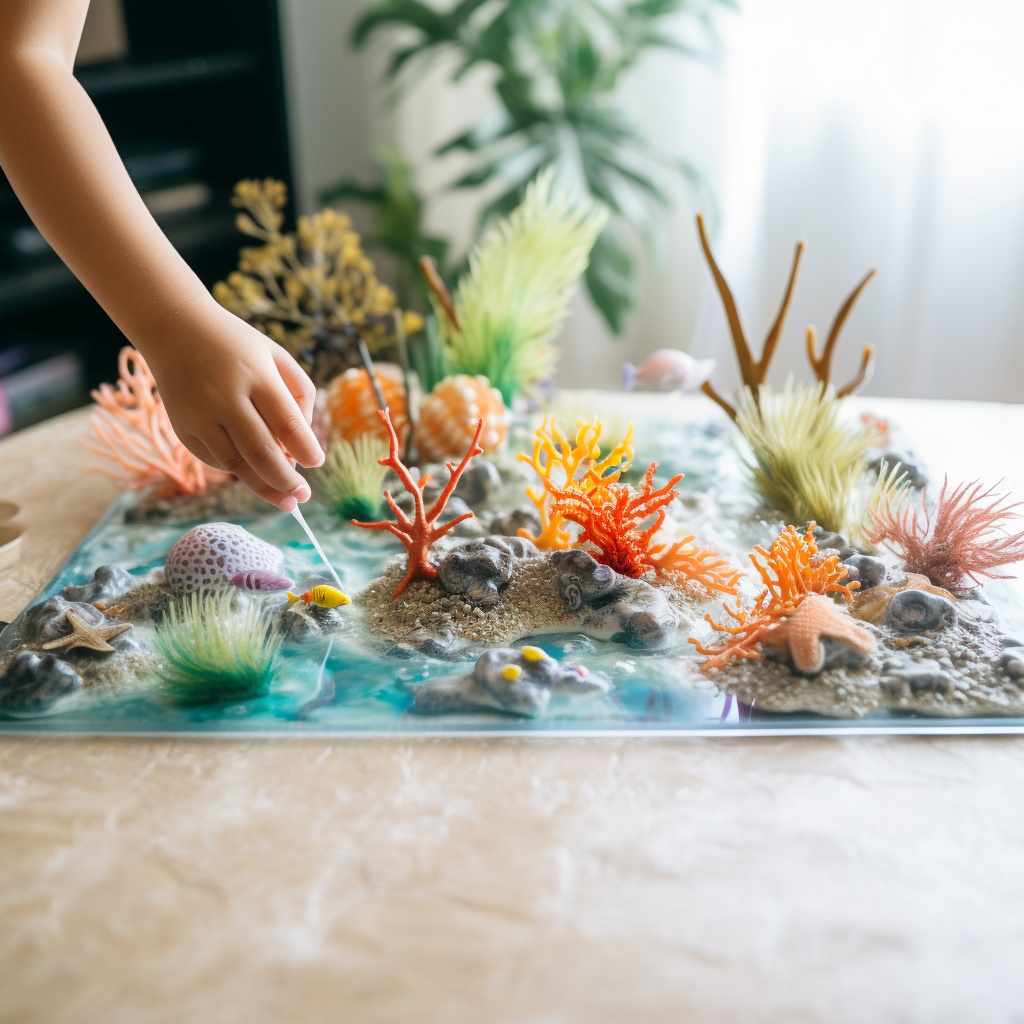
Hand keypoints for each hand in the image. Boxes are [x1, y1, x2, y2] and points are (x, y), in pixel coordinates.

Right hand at [145, 304, 323, 510]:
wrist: (173, 329)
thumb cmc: (238, 347)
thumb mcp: (277, 357)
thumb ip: (299, 397)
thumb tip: (299, 448)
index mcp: (255, 375)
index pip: (288, 423)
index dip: (306, 449)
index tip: (317, 462)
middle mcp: (224, 398)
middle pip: (262, 453)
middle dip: (287, 481)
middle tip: (304, 497)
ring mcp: (199, 416)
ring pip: (236, 465)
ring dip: (264, 488)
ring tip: (287, 502)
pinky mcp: (183, 429)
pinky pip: (217, 461)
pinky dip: (239, 470)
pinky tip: (254, 472)